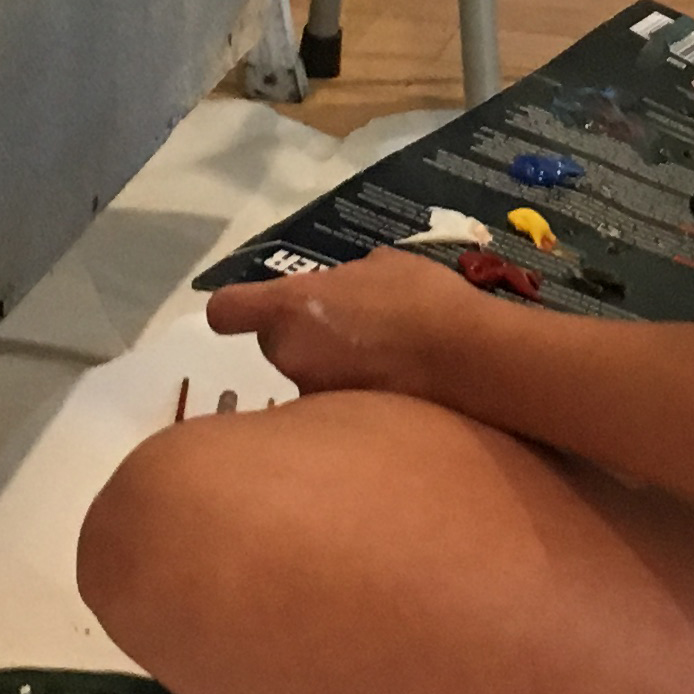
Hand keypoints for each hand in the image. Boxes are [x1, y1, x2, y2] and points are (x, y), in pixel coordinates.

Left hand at [201, 249, 487, 399]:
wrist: (466, 360)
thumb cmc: (422, 298)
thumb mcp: (383, 265)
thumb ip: (347, 278)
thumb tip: (345, 288)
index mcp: (289, 307)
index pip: (226, 311)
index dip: (235, 310)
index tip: (249, 311)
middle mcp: (288, 354)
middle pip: (275, 344)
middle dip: (303, 339)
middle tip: (348, 332)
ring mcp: (310, 395)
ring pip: (308, 376)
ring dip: (330, 370)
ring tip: (381, 362)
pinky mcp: (338, 429)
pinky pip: (334, 405)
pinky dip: (354, 395)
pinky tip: (392, 387)